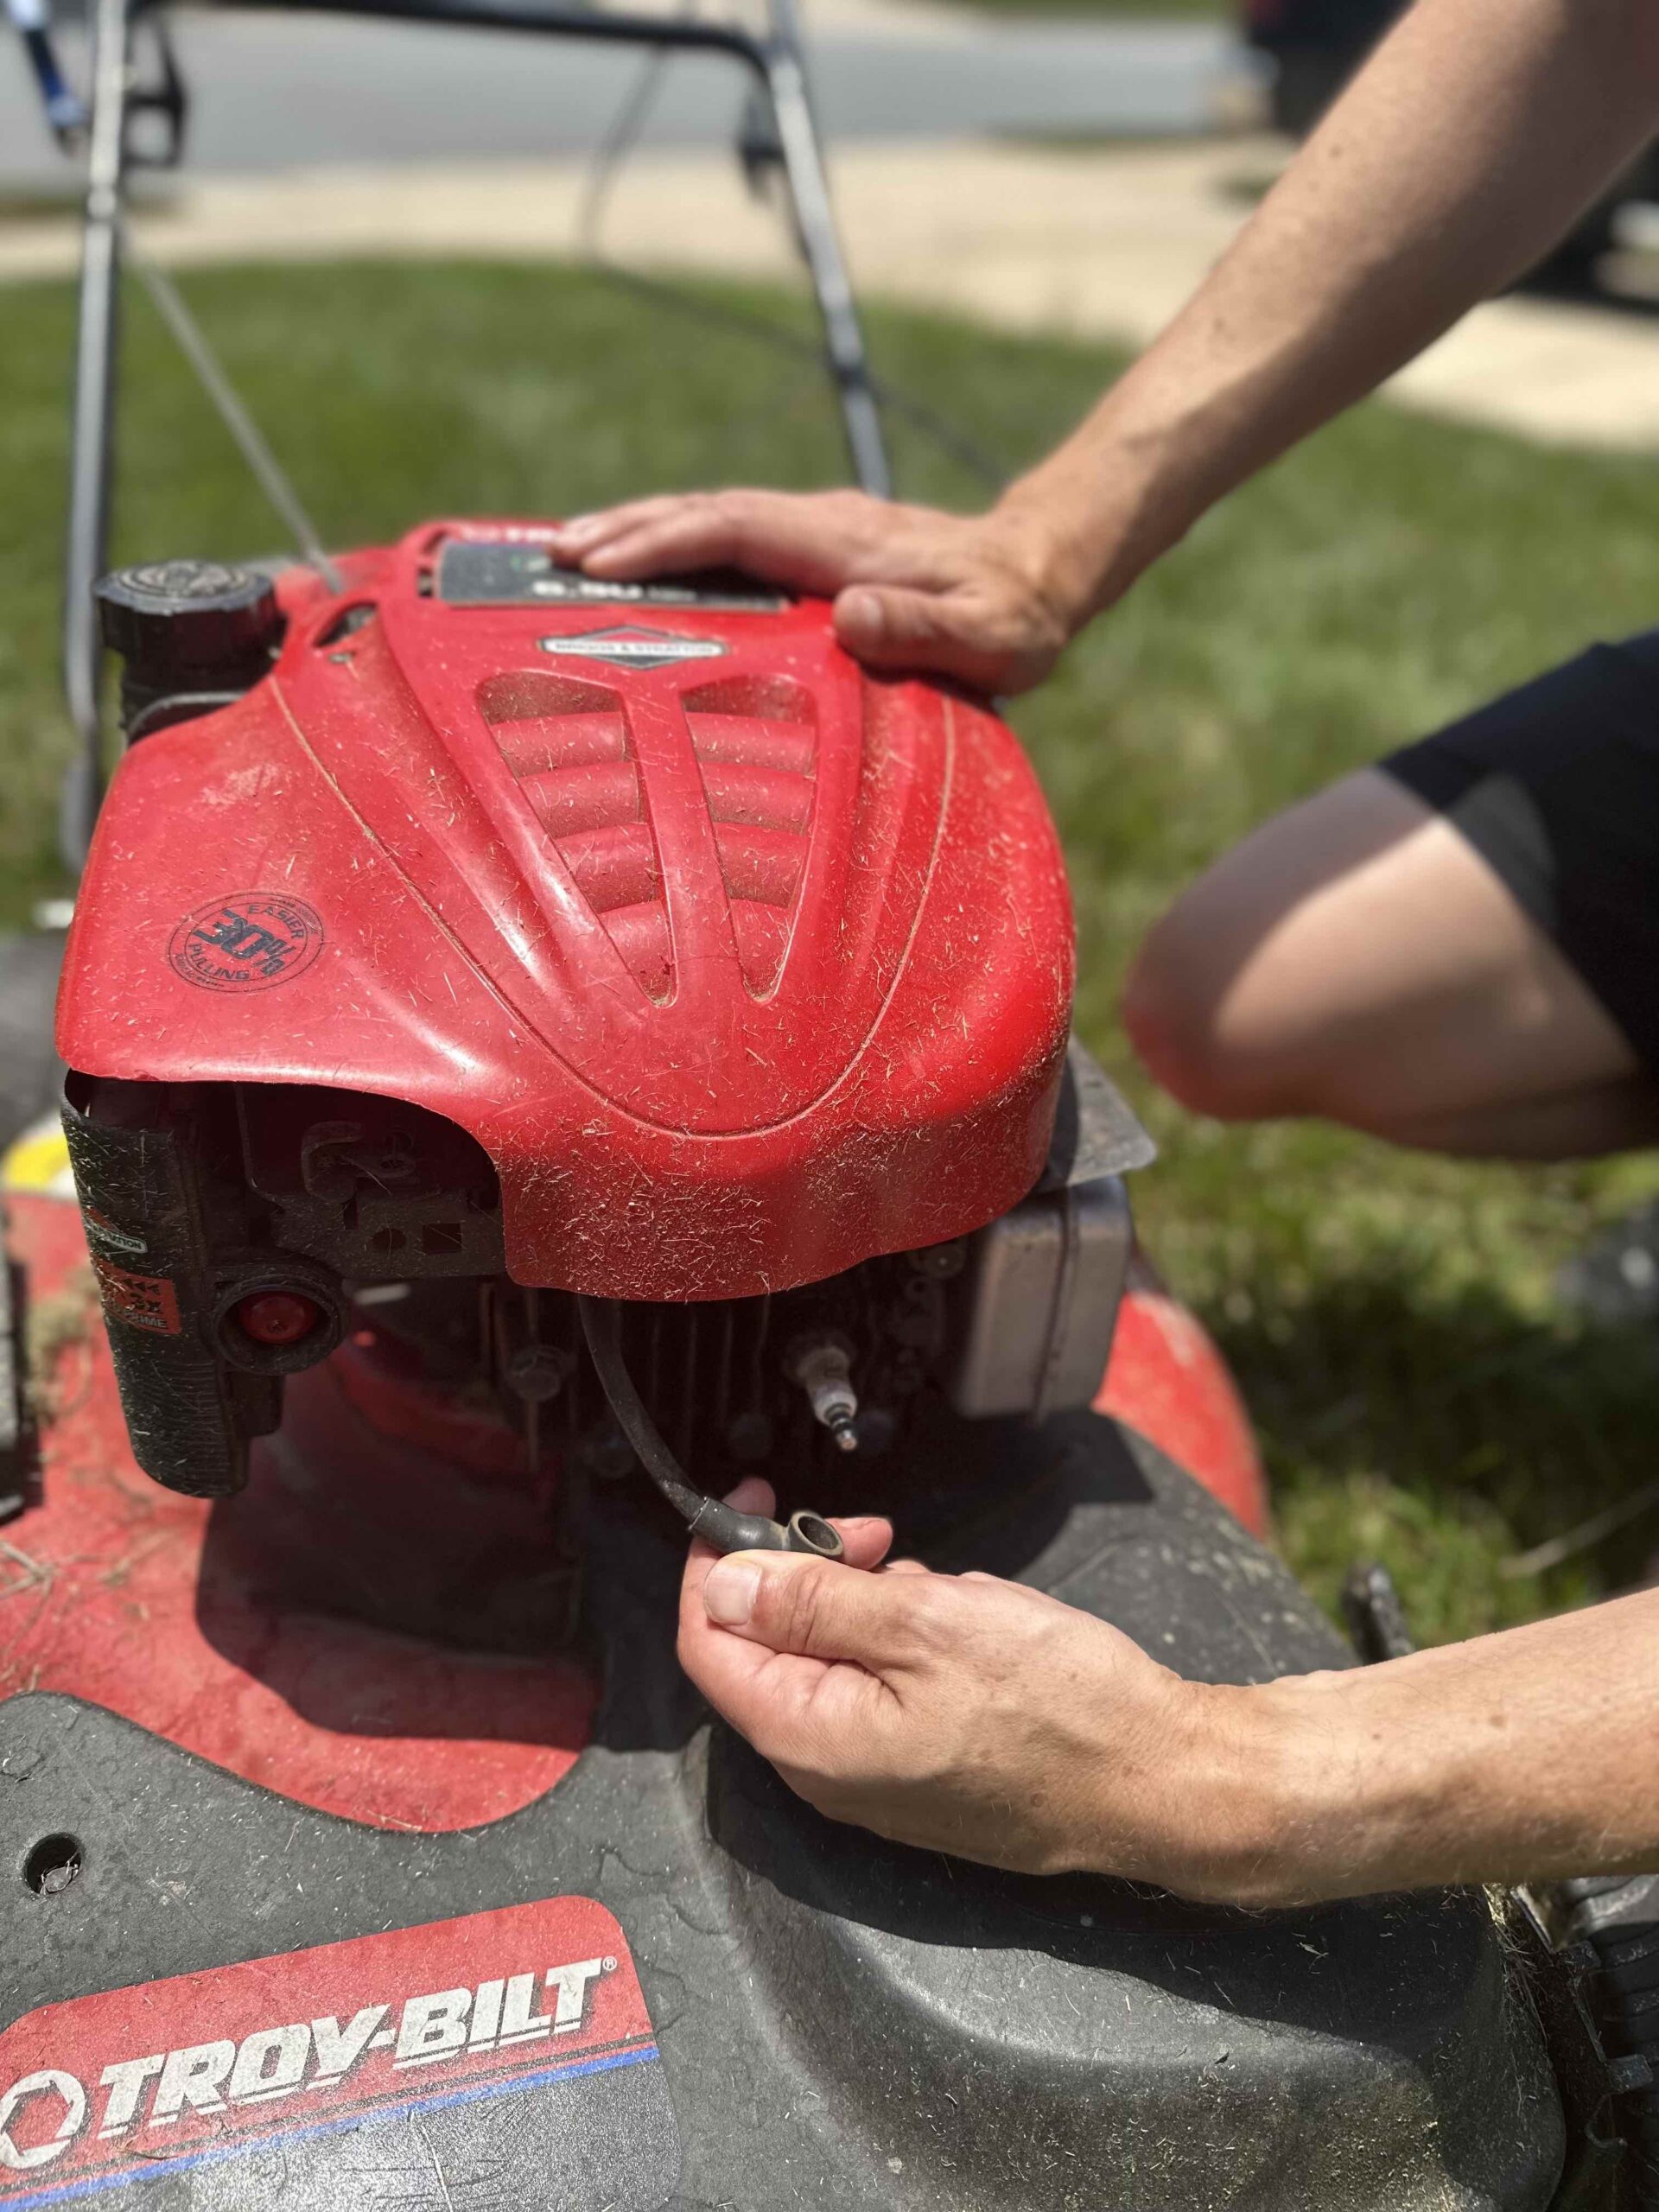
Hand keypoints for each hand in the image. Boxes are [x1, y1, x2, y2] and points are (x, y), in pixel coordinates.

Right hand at [547, 490, 1091, 694]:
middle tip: (551, 554)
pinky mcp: (816, 542)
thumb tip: (849, 612)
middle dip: (627, 530)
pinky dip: (675, 542)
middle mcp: (823, 522)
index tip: (602, 563)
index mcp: (847, 542)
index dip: (667, 544)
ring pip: (712, 516)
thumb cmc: (1018, 616)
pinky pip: (729, 535)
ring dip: (640, 529)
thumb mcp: (990, 636)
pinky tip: (640, 565)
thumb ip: (924, 626)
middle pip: (707, 511)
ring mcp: (817, 527)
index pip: (738, 529)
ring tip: (568, 551)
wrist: (1044, 568)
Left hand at [677, 1482, 1279, 1894]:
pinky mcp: (917, 1773)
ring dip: (864, 1604)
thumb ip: (813, 1603)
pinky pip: (875, 1690)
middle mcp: (827, 1773)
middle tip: (872, 1537)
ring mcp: (874, 1780)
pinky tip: (959, 1624)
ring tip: (937, 1587)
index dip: (720, 1562)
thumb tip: (724, 1582)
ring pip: (827, 1662)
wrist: (1157, 1781)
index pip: (710, 1642)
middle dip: (808, 1575)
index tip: (755, 1501)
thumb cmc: (1061, 1706)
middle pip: (764, 1650)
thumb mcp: (928, 1623)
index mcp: (811, 1738)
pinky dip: (901, 1640)